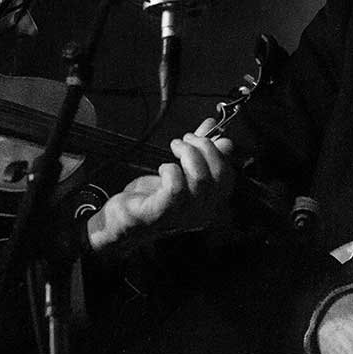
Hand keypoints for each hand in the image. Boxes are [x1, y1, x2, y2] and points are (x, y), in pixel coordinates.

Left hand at [84, 118, 233, 251]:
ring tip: (175, 146)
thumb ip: (202, 154)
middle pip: (219, 175)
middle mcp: (202, 213)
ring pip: (200, 178)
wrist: (124, 220)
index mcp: (210, 204)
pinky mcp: (161, 213)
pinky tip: (163, 169)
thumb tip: (221, 136)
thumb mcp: (182, 173)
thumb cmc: (153, 198)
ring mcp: (182, 216)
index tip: (205, 133)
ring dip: (188, 153)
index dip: (219, 151)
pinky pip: (175, 187)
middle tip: (186, 139)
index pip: (228, 176)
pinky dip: (170, 169)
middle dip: (204, 147)